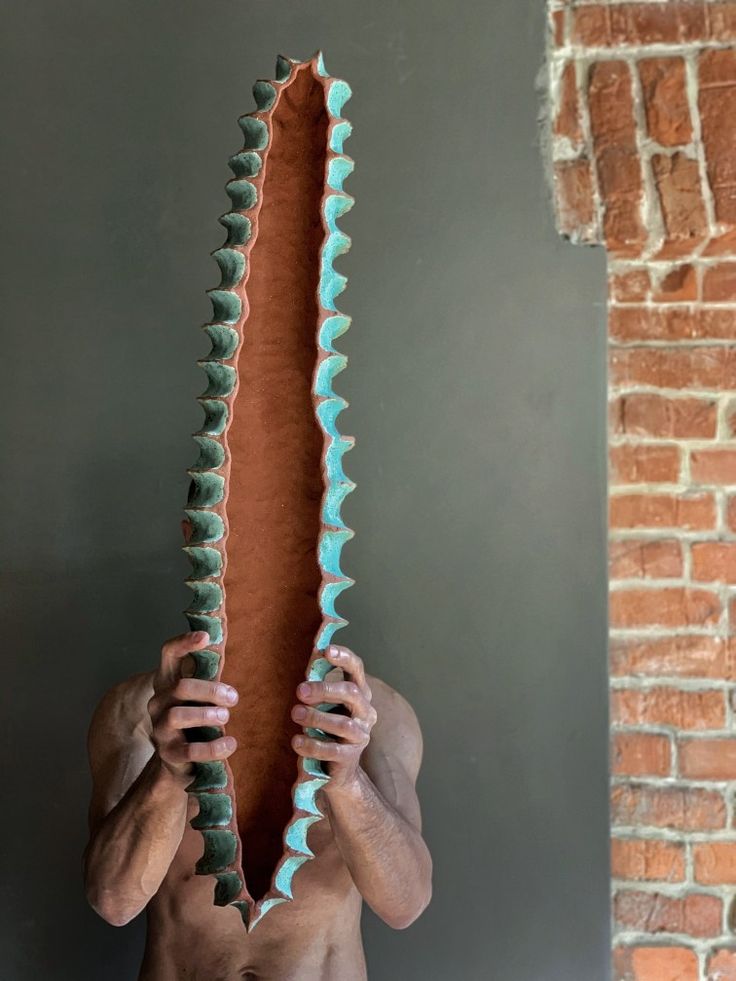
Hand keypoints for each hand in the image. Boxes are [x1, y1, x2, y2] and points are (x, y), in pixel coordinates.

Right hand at [147, 630, 238, 779]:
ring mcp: (160, 728)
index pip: (169, 653)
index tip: (205, 636)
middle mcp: (159, 702)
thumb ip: (210, 677)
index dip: (184, 642)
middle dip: (210, 690)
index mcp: (167, 681)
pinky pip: (190, 750)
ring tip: (225, 716)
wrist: (180, 760)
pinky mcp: (168, 753)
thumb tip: (231, 652)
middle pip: (181, 687)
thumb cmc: (196, 718)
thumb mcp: (201, 695)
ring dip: (206, 714)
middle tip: (232, 698)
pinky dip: (213, 747)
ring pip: (178, 715)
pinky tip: (230, 743)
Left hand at [290, 645, 376, 791]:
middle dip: (325, 689)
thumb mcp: (322, 702)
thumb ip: (319, 678)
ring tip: (295, 713)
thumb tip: (314, 647)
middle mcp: (366, 712)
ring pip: (342, 723)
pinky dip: (312, 744)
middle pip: (352, 693)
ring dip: (317, 718)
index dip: (344, 658)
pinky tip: (297, 741)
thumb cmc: (325, 727)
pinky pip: (332, 750)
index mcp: (359, 694)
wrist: (336, 770)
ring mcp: (360, 736)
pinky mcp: (350, 758)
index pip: (357, 670)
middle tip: (300, 690)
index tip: (326, 650)